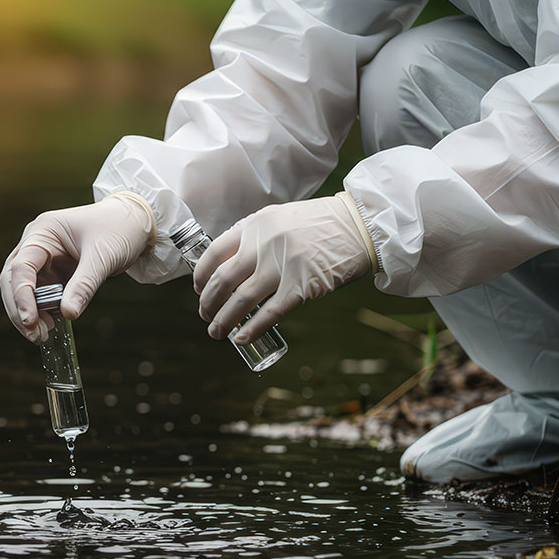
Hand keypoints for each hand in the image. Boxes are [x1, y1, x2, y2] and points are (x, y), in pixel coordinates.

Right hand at [0, 192, 154, 341]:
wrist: (136, 223)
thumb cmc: (119, 229)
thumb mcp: (103, 257)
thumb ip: (84, 285)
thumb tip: (68, 314)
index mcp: (43, 232)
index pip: (21, 267)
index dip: (21, 296)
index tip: (30, 320)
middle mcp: (37, 244)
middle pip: (14, 280)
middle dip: (20, 309)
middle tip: (35, 335)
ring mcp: (45, 260)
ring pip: (24, 291)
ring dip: (30, 313)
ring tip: (44, 335)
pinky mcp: (55, 273)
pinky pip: (41, 295)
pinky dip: (43, 311)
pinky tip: (53, 325)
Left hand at [193, 192, 374, 343]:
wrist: (359, 225)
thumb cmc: (319, 225)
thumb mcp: (280, 219)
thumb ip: (256, 237)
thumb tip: (231, 266)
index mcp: (255, 225)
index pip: (214, 253)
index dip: (201, 276)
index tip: (199, 290)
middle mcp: (264, 244)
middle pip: (222, 280)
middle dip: (208, 303)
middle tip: (206, 317)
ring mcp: (282, 265)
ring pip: (241, 300)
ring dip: (224, 321)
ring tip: (217, 333)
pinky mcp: (301, 286)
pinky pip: (269, 313)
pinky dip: (252, 329)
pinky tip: (242, 339)